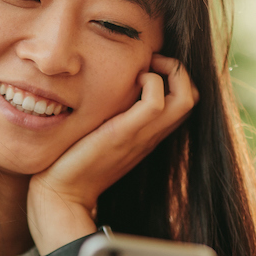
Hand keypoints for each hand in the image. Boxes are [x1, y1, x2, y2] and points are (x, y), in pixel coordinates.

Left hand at [27, 54, 197, 252]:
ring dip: (170, 71)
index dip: (175, 77)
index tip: (148, 66)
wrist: (62, 194)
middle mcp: (151, 135)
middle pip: (192, 98)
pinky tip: (130, 80)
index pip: (182, 102)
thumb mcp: (99, 133)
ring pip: (185, 98)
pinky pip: (156, 102)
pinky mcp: (124, 135)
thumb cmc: (73, 163)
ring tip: (144, 68)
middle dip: (179, 70)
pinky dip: (151, 81)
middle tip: (151, 62)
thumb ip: (109, 115)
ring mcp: (141, 136)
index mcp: (147, 135)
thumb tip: (106, 90)